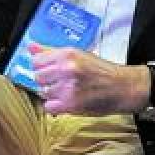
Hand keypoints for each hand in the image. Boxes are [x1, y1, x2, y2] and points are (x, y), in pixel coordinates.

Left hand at [30, 46, 147, 115]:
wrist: (123, 87)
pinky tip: (68, 101)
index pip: (37, 61)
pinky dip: (57, 106)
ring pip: (43, 93)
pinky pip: (49, 107)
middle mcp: (66, 69)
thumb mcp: (80, 55)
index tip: (50, 70)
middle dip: (48, 81)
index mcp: (68, 54)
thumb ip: (52, 52)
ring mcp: (67, 87)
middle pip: (38, 77)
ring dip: (53, 94)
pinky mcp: (70, 104)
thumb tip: (30, 47)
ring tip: (68, 92)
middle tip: (62, 82)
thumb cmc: (103, 72)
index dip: (42, 67)